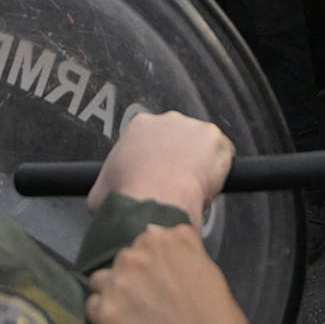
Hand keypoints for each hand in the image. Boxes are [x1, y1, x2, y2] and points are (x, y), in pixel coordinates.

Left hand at [86, 224, 248, 323]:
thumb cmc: (217, 318)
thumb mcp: (208, 268)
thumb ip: (183, 250)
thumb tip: (161, 244)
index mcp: (166, 240)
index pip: (148, 239)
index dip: (154, 262)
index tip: (160, 278)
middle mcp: (137, 254)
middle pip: (124, 258)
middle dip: (134, 275)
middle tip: (150, 299)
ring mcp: (119, 282)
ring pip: (102, 279)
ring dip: (114, 291)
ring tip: (132, 313)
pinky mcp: (106, 311)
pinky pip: (92, 305)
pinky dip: (104, 314)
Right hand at [88, 111, 233, 227]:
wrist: (153, 204)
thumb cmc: (127, 197)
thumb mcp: (100, 193)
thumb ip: (105, 189)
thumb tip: (101, 202)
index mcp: (139, 126)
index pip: (153, 138)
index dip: (157, 160)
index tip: (159, 175)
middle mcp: (167, 120)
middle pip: (179, 138)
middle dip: (180, 158)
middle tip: (177, 183)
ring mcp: (193, 127)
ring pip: (202, 145)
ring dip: (200, 163)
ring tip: (193, 188)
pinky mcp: (215, 138)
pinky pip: (224, 153)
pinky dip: (221, 169)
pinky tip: (209, 186)